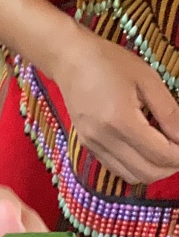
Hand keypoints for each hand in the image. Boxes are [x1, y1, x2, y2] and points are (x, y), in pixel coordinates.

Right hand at [53, 26, 178, 183]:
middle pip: (147, 173)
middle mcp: (105, 139)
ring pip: (132, 177)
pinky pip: (117, 169)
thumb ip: (169, 112)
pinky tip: (144, 150)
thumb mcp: (147, 79)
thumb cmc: (110, 62)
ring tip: (165, 151)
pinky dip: (136, 167)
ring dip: (154, 170)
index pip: (160, 154)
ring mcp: (93, 145)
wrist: (69, 59)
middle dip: (171, 166)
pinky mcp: (87, 146)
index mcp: (121, 120)